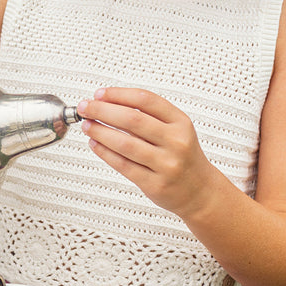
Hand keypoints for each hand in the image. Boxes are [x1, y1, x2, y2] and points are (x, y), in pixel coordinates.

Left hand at [77, 87, 214, 216]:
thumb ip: (148, 116)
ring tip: (87, 125)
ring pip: (125, 144)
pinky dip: (105, 152)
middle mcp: (176, 142)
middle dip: (103, 111)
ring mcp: (166, 164)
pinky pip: (123, 165)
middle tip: (86, 107)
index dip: (119, 94)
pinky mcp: (155, 184)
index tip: (100, 94)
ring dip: (100, 132)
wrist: (200, 191)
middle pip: (132, 120)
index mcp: (181, 122)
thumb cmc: (182, 155)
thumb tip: (108, 102)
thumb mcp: (176, 129)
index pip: (146, 100)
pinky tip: (95, 144)